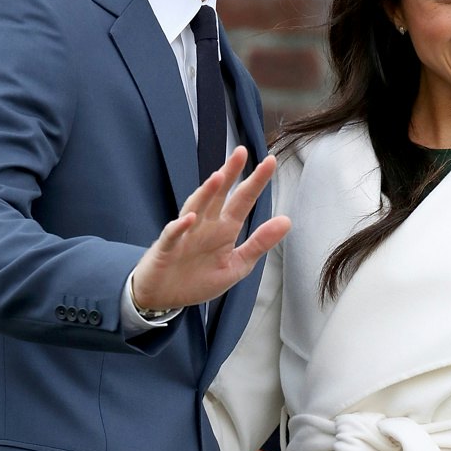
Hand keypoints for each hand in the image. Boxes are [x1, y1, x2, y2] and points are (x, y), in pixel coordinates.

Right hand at [131, 147, 290, 309]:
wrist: (163, 298)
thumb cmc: (198, 279)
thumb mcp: (237, 265)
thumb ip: (259, 243)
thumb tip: (287, 220)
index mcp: (224, 229)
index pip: (242, 200)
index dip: (255, 182)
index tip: (270, 161)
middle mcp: (205, 226)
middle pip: (218, 195)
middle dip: (230, 174)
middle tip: (241, 152)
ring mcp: (185, 235)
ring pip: (196, 208)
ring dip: (206, 193)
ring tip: (219, 177)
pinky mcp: (166, 249)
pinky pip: (172, 235)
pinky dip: (180, 227)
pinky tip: (190, 218)